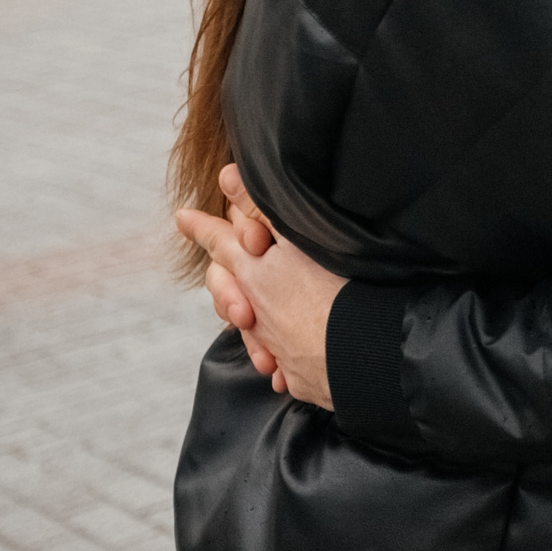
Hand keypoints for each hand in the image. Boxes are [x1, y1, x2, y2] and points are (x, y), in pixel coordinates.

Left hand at [175, 165, 341, 408]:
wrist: (368, 354)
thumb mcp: (300, 238)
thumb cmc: (340, 290)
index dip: (202, 227)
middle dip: (224, 278)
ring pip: (253, 330)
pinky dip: (282, 357)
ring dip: (253, 323)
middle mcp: (258, 310)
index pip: (220, 242)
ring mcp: (278, 347)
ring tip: (257, 319)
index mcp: (256, 272)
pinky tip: (290, 359)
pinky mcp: (300, 374)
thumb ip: (260, 207)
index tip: (183, 217)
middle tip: (220, 266)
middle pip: (228, 289)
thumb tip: (225, 176)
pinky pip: (283, 364)